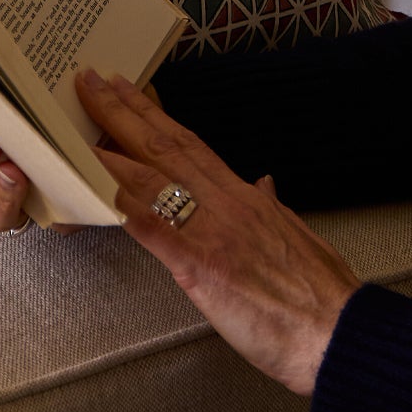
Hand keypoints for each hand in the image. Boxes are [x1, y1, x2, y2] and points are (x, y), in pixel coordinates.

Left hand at [76, 69, 358, 396]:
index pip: (191, 144)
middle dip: (122, 111)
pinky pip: (150, 228)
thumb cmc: (321, 295)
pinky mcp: (201, 264)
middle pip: (163, 145)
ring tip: (72, 126)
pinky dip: (118, 204)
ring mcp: (211, 229)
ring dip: (106, 149)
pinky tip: (91, 189)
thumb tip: (264, 183)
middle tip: (90, 81)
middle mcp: (225, 201)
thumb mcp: (297, 235)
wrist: (339, 330)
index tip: (131, 90)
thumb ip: (273, 207)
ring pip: (149, 176)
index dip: (156, 115)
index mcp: (245, 197)